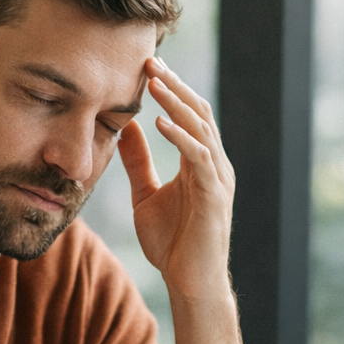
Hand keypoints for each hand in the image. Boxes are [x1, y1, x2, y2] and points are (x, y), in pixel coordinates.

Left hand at [118, 56, 234, 301]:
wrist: (189, 283)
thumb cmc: (172, 243)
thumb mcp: (146, 194)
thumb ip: (138, 162)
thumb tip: (125, 129)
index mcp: (200, 162)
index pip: (188, 114)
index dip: (170, 89)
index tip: (145, 66)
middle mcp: (214, 164)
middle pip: (197, 112)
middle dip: (174, 85)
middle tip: (149, 60)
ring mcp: (218, 179)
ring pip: (200, 128)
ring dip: (175, 102)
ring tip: (153, 81)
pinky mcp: (214, 196)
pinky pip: (198, 158)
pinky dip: (179, 137)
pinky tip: (158, 122)